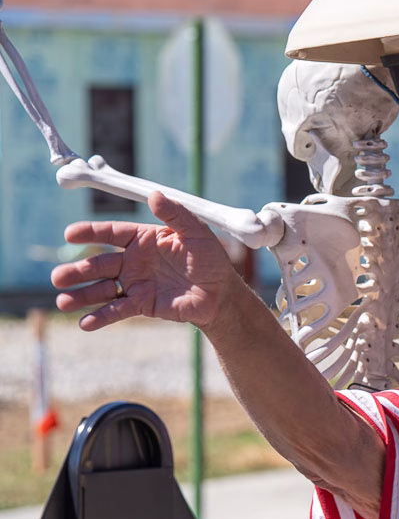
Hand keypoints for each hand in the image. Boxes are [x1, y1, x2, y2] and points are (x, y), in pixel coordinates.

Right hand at [52, 191, 237, 331]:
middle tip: (57, 277)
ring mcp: (135, 283)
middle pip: (98, 264)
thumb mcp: (196, 233)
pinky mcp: (141, 304)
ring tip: (62, 302)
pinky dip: (101, 317)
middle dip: (77, 271)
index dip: (90, 233)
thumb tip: (154, 194)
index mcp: (142, 239)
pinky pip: (117, 310)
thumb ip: (175, 214)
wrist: (220, 294)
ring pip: (102, 289)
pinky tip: (84, 324)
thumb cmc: (209, 260)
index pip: (111, 233)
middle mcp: (133, 261)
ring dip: (81, 296)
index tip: (70, 234)